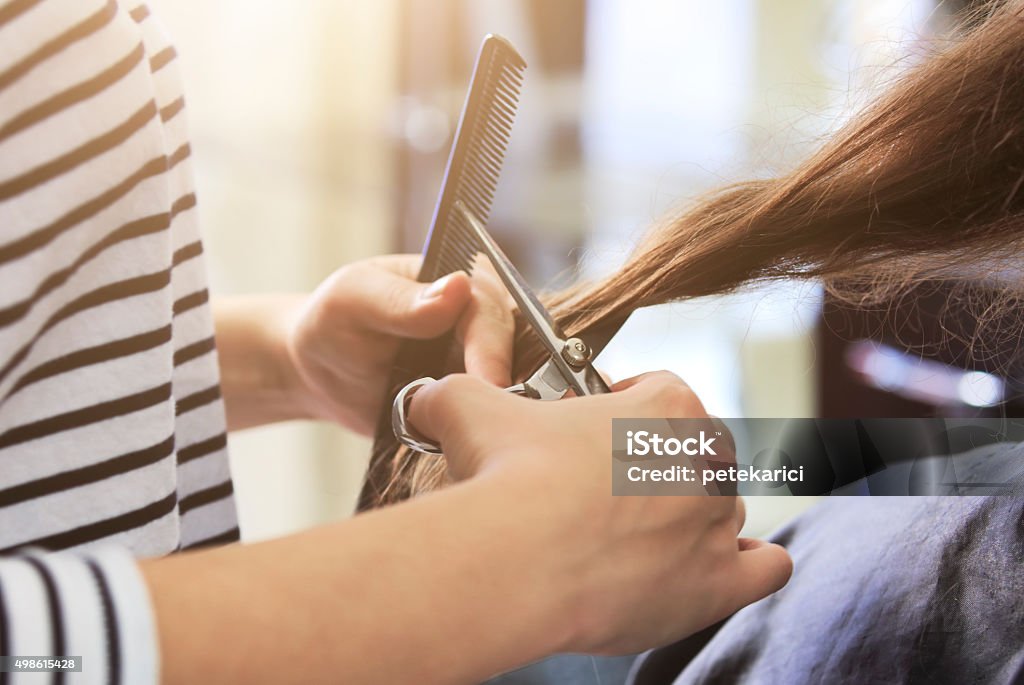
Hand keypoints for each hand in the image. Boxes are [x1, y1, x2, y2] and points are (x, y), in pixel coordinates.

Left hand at [287, 255, 514, 434]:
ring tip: (477, 438)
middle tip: (486, 423)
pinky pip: (492, 417)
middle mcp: (484, 320)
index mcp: (464, 279)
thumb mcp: (355, 300)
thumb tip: (457, 288)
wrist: (321, 373)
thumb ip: (402, 300)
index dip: (492, 349)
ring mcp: (483, 362)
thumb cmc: (333, 322)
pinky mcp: (477, 399)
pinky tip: (468, 446)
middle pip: (513, 353)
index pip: (492, 311)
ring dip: (494, 413)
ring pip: (511, 389)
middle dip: (500, 386)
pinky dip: (482, 432)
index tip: (489, 383)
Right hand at [406, 371, 792, 654]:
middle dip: (652, 468)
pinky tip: (710, 567)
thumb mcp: (470, 407)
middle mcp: (707, 457)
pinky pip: (765, 568)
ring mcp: (718, 522)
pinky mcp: (719, 583)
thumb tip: (427, 397)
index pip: (661, 391)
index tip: (587, 433)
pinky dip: (745, 566)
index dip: (622, 409)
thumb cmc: (506, 475)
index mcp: (667, 403)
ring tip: (630, 540)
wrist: (517, 558)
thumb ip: (458, 391)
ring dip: (685, 520)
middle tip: (599, 491)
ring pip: (720, 512)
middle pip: (693, 454)